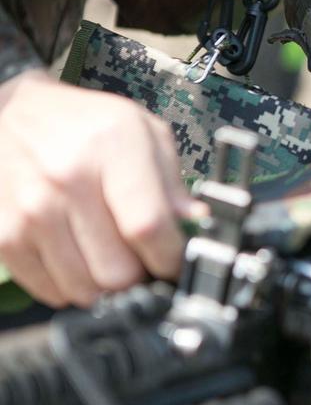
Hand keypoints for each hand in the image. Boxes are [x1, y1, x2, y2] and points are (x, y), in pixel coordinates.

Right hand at [0, 70, 200, 307]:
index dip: (169, 257)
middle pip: (117, 271)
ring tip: (109, 257)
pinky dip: (71, 287)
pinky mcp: (4, 234)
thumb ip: (174, 182)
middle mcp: (67, 179)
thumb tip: (198, 223)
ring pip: (85, 290)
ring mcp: (30, 209)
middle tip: (140, 258)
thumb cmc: (88, 125)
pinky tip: (79, 259)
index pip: (147, 226)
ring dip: (106, 286)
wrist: (10, 113)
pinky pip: (51, 291)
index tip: (175, 261)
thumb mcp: (144, 134)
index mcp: (113, 147)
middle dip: (139, 275)